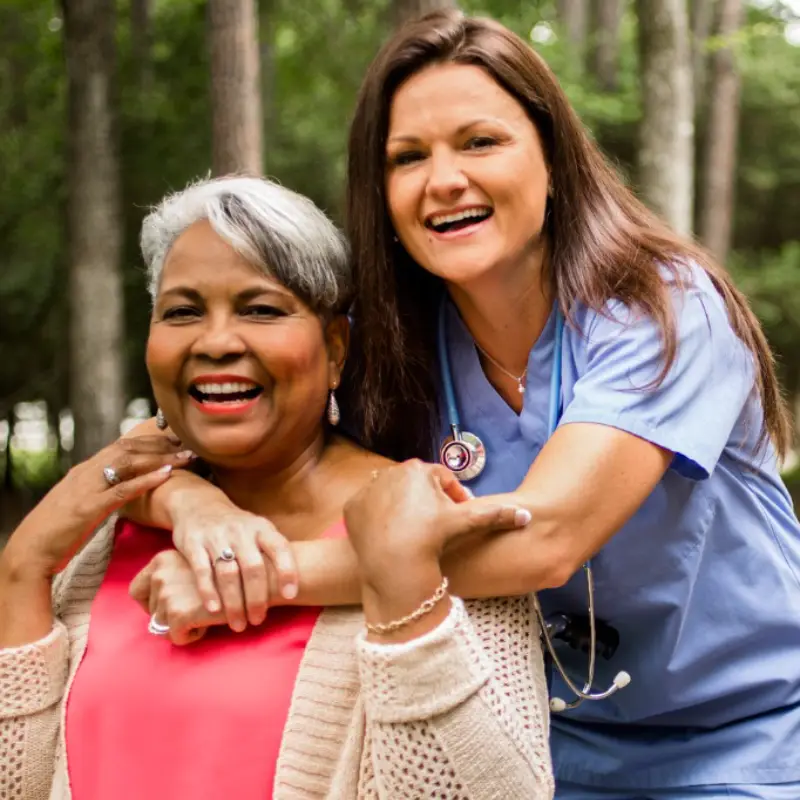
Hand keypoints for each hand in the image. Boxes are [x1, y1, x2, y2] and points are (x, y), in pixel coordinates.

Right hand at [1, 436, 193, 579]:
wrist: (30, 551)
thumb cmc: (57, 532)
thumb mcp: (82, 504)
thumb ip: (101, 493)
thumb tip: (125, 489)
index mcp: (85, 471)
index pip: (122, 446)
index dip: (150, 441)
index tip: (174, 440)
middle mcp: (86, 472)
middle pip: (128, 448)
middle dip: (160, 443)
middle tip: (187, 443)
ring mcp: (86, 488)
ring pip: (128, 463)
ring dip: (160, 458)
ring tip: (185, 457)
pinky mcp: (88, 507)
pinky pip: (121, 490)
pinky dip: (145, 481)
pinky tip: (166, 475)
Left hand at [129, 549, 229, 644]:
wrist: (259, 574)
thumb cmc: (232, 572)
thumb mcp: (197, 564)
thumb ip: (178, 576)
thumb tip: (161, 604)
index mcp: (162, 559)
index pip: (137, 590)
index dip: (150, 604)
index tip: (173, 607)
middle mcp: (160, 573)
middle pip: (151, 611)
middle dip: (174, 618)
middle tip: (200, 610)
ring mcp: (167, 592)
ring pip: (162, 626)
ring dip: (185, 626)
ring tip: (207, 614)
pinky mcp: (178, 612)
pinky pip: (175, 636)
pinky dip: (192, 636)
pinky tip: (209, 623)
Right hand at [168, 492, 297, 631]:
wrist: (200, 505)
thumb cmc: (239, 529)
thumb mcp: (259, 532)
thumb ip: (273, 554)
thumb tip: (295, 589)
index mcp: (262, 528)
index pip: (280, 548)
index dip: (287, 570)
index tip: (290, 595)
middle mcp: (241, 531)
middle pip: (253, 567)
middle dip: (257, 598)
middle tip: (258, 620)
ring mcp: (216, 536)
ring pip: (228, 573)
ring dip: (234, 602)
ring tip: (239, 623)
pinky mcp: (193, 543)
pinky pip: (202, 571)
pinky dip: (209, 592)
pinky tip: (214, 610)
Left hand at [344, 460, 530, 593]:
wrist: (394, 563)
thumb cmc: (432, 537)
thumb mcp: (466, 523)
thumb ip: (496, 514)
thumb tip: (527, 515)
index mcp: (419, 469)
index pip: (442, 479)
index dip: (454, 498)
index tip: (457, 517)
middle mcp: (391, 472)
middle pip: (416, 486)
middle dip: (428, 503)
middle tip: (436, 529)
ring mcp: (368, 489)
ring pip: (392, 496)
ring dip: (403, 509)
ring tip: (414, 535)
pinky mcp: (352, 508)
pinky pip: (369, 511)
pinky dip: (379, 521)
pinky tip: (390, 538)